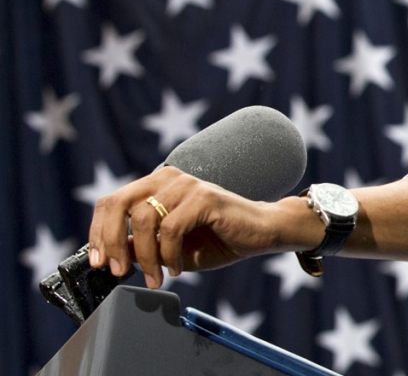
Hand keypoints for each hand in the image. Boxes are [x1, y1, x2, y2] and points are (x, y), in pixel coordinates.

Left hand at [88, 166, 315, 287]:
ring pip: (143, 220)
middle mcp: (168, 178)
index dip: (98, 233)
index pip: (111, 201)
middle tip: (119, 271)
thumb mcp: (169, 247)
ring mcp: (187, 185)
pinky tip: (176, 268)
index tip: (99, 262)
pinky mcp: (204, 198)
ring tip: (155, 277)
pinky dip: (168, 254)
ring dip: (144, 256)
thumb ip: (141, 246)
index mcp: (156, 185)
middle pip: (118, 204)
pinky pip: (171, 228)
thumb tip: (110, 256)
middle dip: (111, 242)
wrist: (260, 234)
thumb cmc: (217, 239)